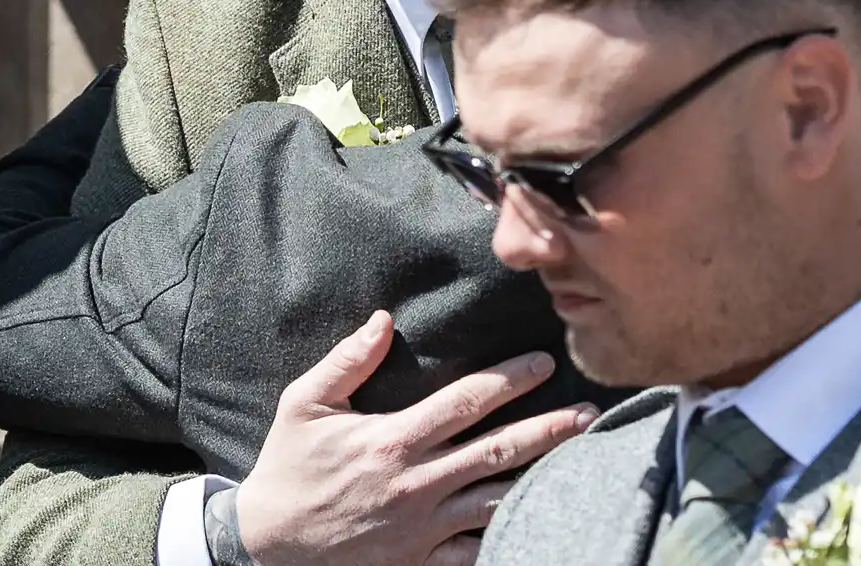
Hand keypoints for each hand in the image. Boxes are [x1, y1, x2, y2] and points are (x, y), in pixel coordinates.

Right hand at [233, 310, 598, 565]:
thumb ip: (347, 361)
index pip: (465, 402)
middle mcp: (417, 483)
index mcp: (393, 440)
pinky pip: (476, 551)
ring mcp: (424, 527)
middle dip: (548, 429)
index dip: (509, 380)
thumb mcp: (304, 404)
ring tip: (581, 461)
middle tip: (591, 413)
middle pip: (497, 451)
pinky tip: (543, 522)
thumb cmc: (289, 466)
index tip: (544, 362)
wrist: (269, 545)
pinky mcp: (421, 560)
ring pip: (498, 500)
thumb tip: (384, 319)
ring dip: (542, 478)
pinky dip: (510, 537)